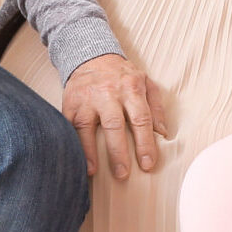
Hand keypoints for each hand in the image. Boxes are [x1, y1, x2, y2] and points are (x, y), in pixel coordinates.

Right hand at [62, 53, 169, 180]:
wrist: (92, 57)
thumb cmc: (123, 76)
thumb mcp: (146, 84)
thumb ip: (156, 108)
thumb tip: (163, 135)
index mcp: (131, 88)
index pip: (141, 119)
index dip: (145, 144)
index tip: (147, 164)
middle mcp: (108, 92)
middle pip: (114, 125)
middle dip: (118, 152)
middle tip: (123, 174)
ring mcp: (86, 98)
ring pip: (86, 126)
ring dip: (89, 150)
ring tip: (92, 171)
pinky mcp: (69, 103)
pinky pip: (68, 125)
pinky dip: (70, 142)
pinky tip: (74, 158)